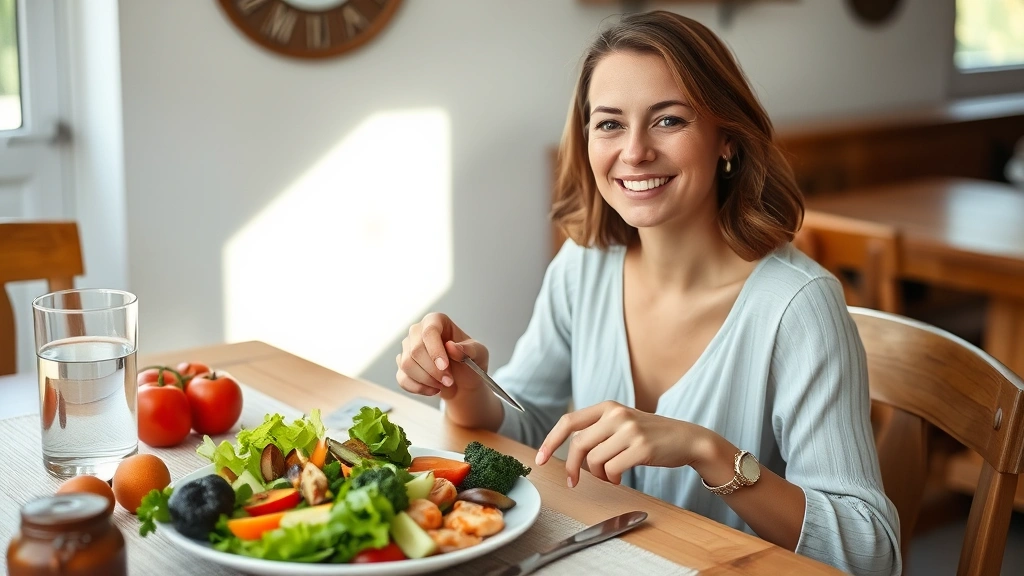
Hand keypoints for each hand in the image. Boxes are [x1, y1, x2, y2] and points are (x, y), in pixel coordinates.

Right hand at [396, 313, 489, 400]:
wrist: (463, 380)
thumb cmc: (471, 361)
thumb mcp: (479, 353)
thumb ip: (469, 349)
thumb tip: (451, 347)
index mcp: (437, 321)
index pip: (429, 331)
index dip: (435, 350)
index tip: (444, 366)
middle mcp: (418, 331)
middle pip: (416, 349)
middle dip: (433, 370)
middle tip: (449, 381)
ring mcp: (407, 348)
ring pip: (407, 364)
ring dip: (426, 380)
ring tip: (443, 384)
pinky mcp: (402, 366)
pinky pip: (402, 378)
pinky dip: (418, 388)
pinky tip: (433, 390)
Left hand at [535, 401, 714, 486]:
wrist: (687, 438)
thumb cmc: (651, 434)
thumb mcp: (622, 422)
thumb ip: (598, 430)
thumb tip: (569, 453)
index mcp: (608, 406)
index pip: (568, 422)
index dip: (550, 441)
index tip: (540, 459)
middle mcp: (617, 415)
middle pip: (578, 445)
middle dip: (573, 468)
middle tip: (574, 481)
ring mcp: (630, 431)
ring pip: (594, 460)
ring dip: (598, 475)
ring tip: (610, 475)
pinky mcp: (642, 448)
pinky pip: (612, 470)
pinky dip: (612, 479)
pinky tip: (620, 477)